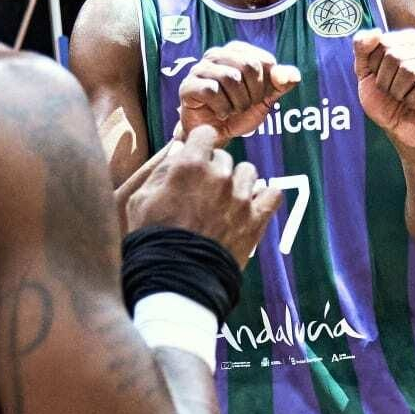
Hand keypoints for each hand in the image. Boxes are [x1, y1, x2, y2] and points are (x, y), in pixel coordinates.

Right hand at [121, 125, 283, 265]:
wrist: (175, 279)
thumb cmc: (152, 238)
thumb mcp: (141, 199)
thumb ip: (162, 170)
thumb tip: (178, 149)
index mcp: (190, 165)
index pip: (205, 134)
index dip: (200, 144)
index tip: (197, 155)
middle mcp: (219, 176)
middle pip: (225, 158)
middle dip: (214, 169)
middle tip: (203, 192)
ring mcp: (240, 198)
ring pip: (249, 173)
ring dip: (239, 182)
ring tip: (227, 200)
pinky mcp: (255, 220)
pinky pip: (273, 195)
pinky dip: (265, 197)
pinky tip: (255, 203)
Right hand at [177, 42, 299, 142]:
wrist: (215, 134)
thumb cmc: (238, 111)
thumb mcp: (265, 98)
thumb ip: (281, 83)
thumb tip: (293, 76)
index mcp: (237, 51)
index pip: (264, 61)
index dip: (265, 85)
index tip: (257, 97)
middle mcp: (216, 54)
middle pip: (248, 65)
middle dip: (252, 94)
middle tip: (245, 106)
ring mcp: (199, 68)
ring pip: (230, 77)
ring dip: (238, 103)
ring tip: (233, 110)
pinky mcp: (188, 86)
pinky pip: (211, 91)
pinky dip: (222, 108)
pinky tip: (220, 114)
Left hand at [352, 29, 414, 147]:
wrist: (398, 129)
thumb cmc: (384, 100)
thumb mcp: (364, 73)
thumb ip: (362, 49)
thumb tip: (375, 32)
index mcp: (410, 41)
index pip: (383, 42)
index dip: (374, 65)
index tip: (380, 77)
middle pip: (395, 56)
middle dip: (385, 81)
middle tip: (392, 92)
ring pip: (409, 70)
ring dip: (398, 92)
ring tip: (403, 98)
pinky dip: (412, 102)